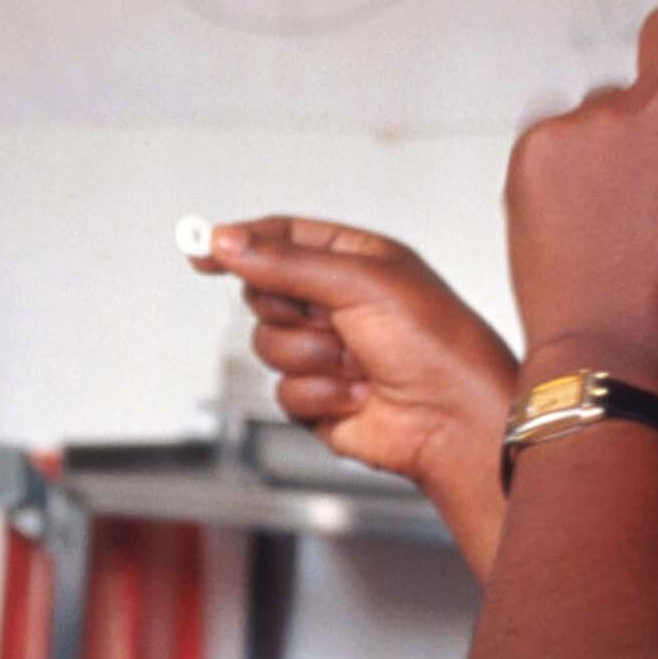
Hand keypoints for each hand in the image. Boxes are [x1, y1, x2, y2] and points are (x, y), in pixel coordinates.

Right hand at [198, 217, 518, 574]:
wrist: (455, 420)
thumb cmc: (435, 343)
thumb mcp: (360, 283)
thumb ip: (286, 262)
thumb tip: (226, 240)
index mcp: (354, 260)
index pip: (282, 238)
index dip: (240, 242)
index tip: (202, 249)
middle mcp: (338, 302)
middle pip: (264, 294)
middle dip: (290, 311)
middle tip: (326, 318)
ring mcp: (326, 351)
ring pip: (268, 345)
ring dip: (310, 357)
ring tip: (357, 363)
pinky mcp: (319, 397)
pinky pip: (283, 390)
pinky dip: (320, 394)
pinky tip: (359, 394)